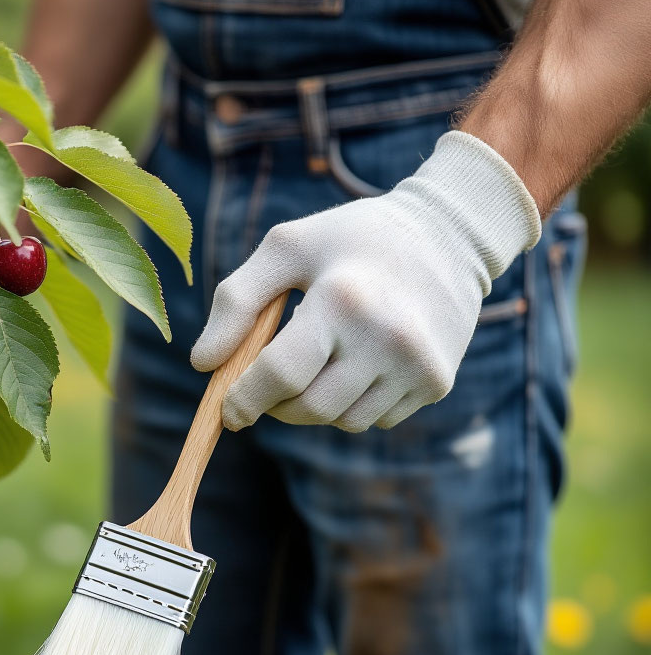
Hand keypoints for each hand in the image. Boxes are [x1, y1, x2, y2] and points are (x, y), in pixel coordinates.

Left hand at [190, 132, 540, 431]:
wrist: (450, 233)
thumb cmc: (352, 239)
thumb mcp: (287, 248)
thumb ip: (236, 300)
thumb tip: (202, 364)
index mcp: (343, 299)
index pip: (280, 374)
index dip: (245, 399)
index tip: (228, 409)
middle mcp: (387, 338)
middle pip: (309, 408)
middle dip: (275, 406)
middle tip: (265, 388)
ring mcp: (417, 365)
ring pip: (341, 421)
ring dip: (314, 406)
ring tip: (318, 362)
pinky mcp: (436, 382)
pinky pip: (375, 419)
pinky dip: (353, 403)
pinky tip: (360, 363)